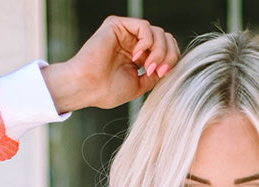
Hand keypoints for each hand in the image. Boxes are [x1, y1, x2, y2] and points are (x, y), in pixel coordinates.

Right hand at [42, 16, 180, 113]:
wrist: (87, 87)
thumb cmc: (107, 91)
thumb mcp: (139, 86)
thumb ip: (155, 75)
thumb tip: (169, 68)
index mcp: (139, 56)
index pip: (165, 49)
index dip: (171, 60)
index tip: (163, 75)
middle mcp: (133, 42)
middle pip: (165, 38)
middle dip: (168, 55)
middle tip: (159, 71)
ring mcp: (126, 32)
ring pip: (157, 32)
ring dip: (159, 51)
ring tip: (147, 67)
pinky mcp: (118, 25)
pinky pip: (144, 26)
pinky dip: (147, 42)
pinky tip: (137, 56)